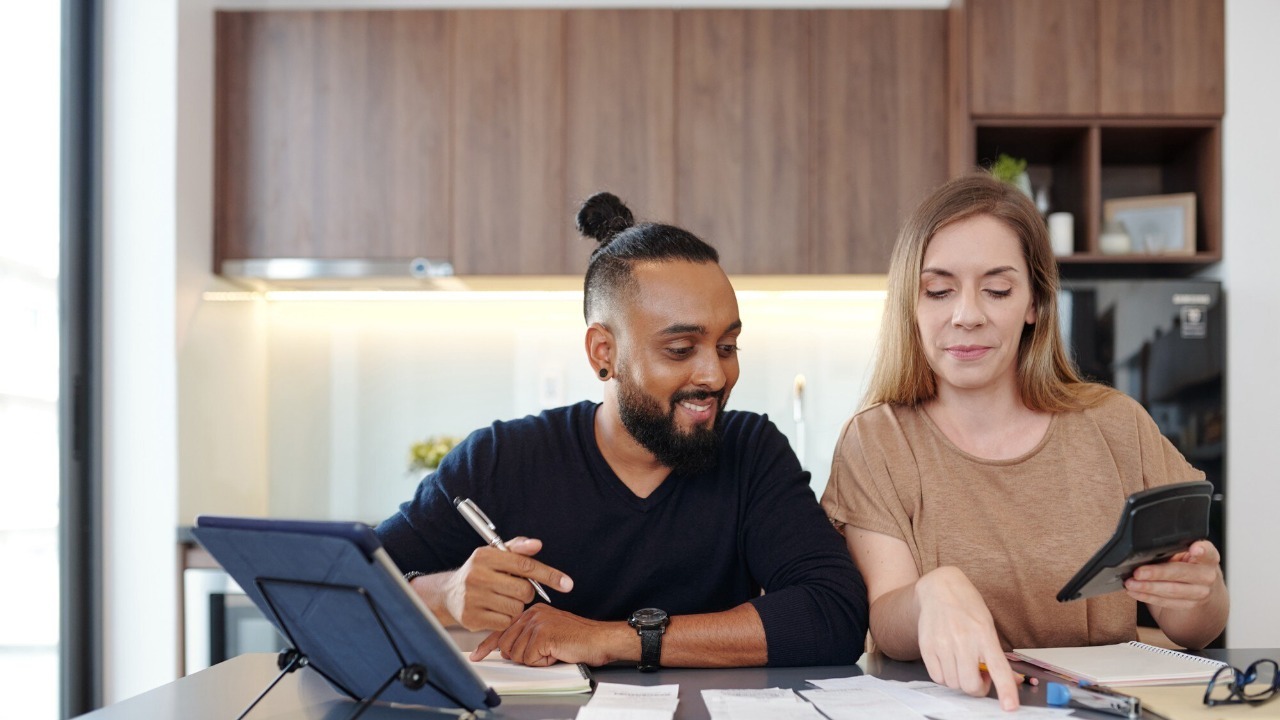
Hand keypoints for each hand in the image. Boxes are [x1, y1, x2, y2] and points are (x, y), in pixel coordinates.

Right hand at [443, 537, 573, 631]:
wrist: (448, 593)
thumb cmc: (479, 572)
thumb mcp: (495, 554)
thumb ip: (518, 548)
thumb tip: (537, 544)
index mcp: (485, 556)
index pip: (525, 565)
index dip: (549, 575)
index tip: (567, 584)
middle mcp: (478, 575)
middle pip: (524, 590)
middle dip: (526, 592)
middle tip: (515, 589)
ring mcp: (473, 598)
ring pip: (516, 608)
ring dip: (515, 606)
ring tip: (502, 599)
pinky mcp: (472, 618)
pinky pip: (505, 623)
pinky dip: (506, 619)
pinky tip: (495, 611)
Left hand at [471, 604, 629, 666]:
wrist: (599, 639)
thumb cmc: (577, 639)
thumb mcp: (547, 634)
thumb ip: (527, 637)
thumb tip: (508, 650)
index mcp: (532, 612)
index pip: (503, 629)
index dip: (488, 644)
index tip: (477, 654)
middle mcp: (532, 613)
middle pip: (506, 644)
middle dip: (521, 656)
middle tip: (543, 653)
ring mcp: (537, 622)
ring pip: (517, 654)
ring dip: (534, 660)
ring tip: (552, 651)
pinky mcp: (543, 633)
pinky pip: (529, 658)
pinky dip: (542, 662)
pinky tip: (555, 653)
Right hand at [915, 566, 1020, 710]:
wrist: (940, 588)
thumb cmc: (968, 607)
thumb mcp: (988, 626)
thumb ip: (996, 655)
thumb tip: (1010, 682)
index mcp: (984, 634)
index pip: (998, 668)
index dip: (1005, 691)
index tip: (1010, 707)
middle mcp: (963, 640)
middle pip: (970, 685)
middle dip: (978, 687)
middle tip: (980, 676)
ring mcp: (942, 643)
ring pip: (953, 684)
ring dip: (960, 681)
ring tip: (962, 664)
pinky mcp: (926, 646)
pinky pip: (937, 677)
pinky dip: (945, 677)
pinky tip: (949, 663)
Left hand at [1125, 540, 1222, 609]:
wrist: (1202, 584)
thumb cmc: (1188, 562)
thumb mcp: (1185, 551)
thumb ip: (1172, 548)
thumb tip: (1143, 550)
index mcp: (1208, 556)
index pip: (1207, 551)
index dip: (1201, 550)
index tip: (1194, 549)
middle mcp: (1207, 575)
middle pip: (1181, 573)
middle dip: (1157, 573)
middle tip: (1137, 572)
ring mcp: (1200, 592)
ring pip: (1172, 591)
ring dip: (1148, 588)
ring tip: (1131, 583)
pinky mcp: (1189, 605)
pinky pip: (1166, 602)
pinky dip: (1148, 597)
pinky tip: (1135, 592)